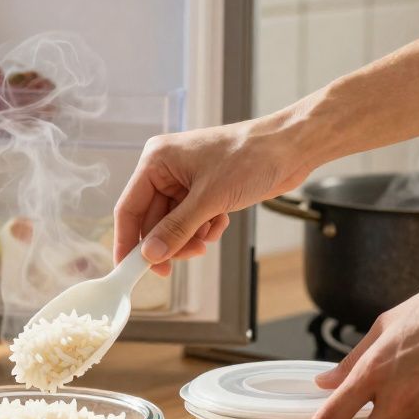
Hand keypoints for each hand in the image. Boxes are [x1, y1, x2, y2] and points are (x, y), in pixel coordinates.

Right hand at [114, 116, 315, 273]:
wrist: (291, 148)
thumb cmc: (251, 156)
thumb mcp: (209, 199)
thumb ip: (176, 229)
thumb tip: (150, 254)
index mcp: (157, 161)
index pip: (130, 208)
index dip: (127, 241)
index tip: (128, 270)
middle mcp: (167, 170)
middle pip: (152, 220)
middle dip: (168, 242)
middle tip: (176, 264)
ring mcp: (187, 181)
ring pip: (174, 224)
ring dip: (189, 238)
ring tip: (207, 238)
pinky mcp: (206, 190)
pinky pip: (192, 221)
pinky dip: (204, 229)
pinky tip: (220, 223)